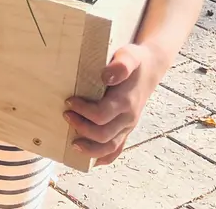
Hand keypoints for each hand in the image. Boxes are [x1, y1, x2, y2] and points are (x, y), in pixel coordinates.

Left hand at [64, 43, 157, 164]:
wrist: (150, 67)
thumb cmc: (135, 60)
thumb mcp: (129, 55)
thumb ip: (121, 65)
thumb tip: (106, 76)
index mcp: (125, 101)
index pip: (101, 115)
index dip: (83, 111)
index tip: (69, 101)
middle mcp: (128, 117)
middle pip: (103, 135)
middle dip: (81, 129)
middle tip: (65, 116)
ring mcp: (128, 126)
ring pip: (109, 147)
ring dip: (89, 149)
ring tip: (72, 144)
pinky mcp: (126, 129)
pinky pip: (117, 149)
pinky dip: (103, 158)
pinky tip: (91, 161)